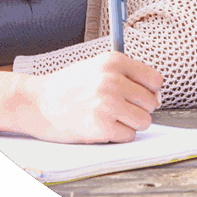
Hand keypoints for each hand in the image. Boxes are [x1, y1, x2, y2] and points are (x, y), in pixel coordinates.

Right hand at [20, 52, 162, 142]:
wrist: (37, 102)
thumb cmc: (70, 86)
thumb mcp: (99, 67)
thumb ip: (129, 76)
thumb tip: (158, 97)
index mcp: (114, 61)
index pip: (156, 79)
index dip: (150, 91)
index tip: (138, 96)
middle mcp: (113, 80)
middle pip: (151, 102)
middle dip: (139, 109)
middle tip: (119, 109)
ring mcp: (107, 103)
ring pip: (144, 121)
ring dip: (131, 123)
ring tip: (111, 118)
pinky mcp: (101, 127)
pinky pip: (129, 136)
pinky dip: (119, 136)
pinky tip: (103, 127)